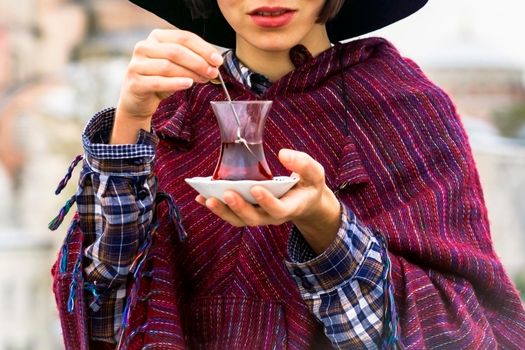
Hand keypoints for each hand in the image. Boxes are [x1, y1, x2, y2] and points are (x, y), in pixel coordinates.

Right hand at [111, 29, 222, 143]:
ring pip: (168, 66)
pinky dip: (176, 83)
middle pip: (176, 51)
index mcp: (156, 37)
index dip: (203, 48)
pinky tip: (188, 84)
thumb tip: (215, 62)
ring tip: (204, 80)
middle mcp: (144, 47)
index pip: (184, 38)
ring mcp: (137, 65)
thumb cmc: (161, 79)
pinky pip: (159, 82)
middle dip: (198, 62)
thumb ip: (193, 60)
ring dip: (190, 73)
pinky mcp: (135, 83)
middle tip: (213, 72)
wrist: (139, 100)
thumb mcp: (178, 66)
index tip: (218, 60)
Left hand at [196, 149, 341, 253]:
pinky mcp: (248, 212)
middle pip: (253, 218)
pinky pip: (231, 214)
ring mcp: (259, 216)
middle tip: (226, 194)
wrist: (305, 201)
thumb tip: (283, 154)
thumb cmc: (308, 185)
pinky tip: (201, 197)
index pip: (278, 209)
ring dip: (222, 210)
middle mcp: (272, 216)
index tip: (255, 188)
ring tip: (206, 197)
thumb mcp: (314, 173)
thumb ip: (303, 164)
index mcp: (290, 207)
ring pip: (239, 219)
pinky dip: (216, 207)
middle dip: (239, 207)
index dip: (266, 201)